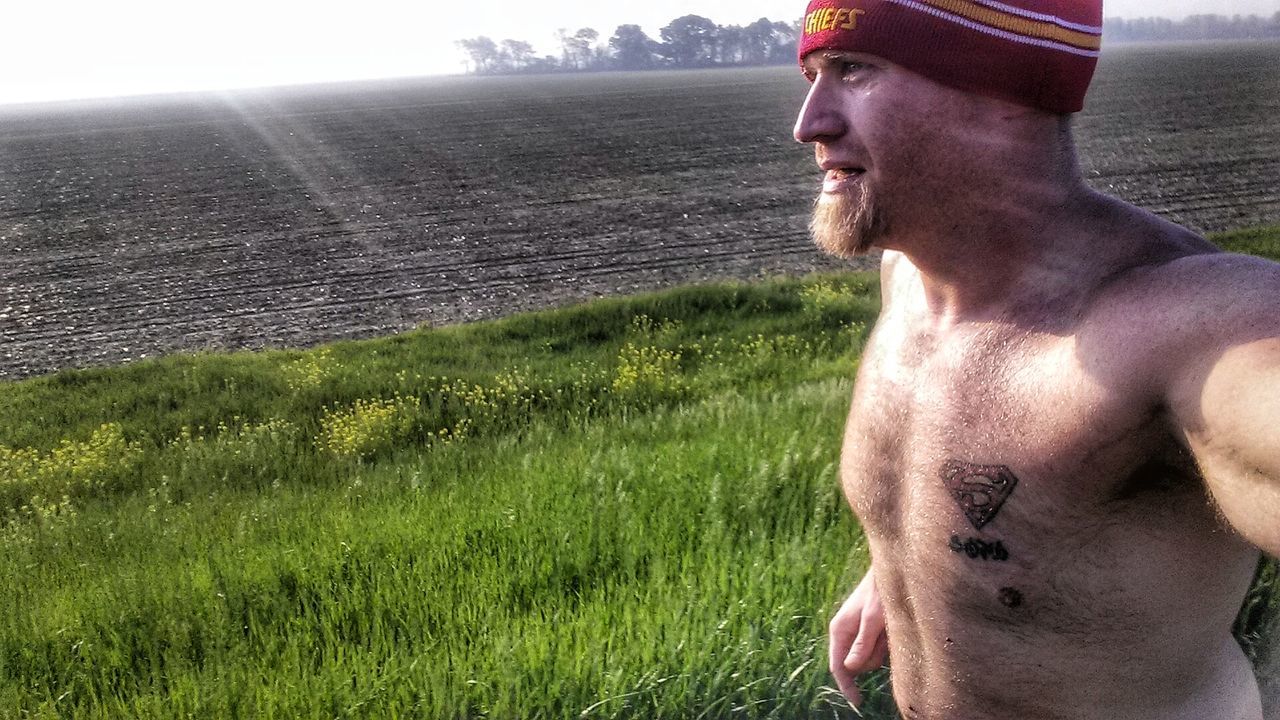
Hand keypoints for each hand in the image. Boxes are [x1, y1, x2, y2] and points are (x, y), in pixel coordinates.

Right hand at [828, 570, 888, 706]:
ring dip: (882, 648)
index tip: (858, 702)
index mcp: (839, 630)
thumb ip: (862, 643)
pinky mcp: (869, 632)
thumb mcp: (873, 618)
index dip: (846, 686)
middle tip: (883, 634)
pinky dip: (886, 643)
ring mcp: (857, 633)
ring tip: (887, 626)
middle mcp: (846, 633)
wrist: (891, 573)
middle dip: (873, 656)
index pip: (838, 666)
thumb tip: (851, 668)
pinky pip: (878, 648)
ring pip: (870, 658)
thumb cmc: (881, 593)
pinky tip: (889, 627)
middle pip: (858, 664)